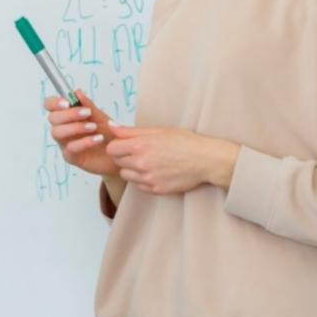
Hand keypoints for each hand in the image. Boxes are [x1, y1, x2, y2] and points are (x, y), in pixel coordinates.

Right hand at [43, 89, 118, 177]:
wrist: (119, 152)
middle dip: (68, 114)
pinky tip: (97, 139)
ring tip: (93, 127)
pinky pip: (70, 148)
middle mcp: (63, 128)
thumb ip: (88, 105)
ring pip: (57, 133)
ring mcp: (65, 143)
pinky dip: (84, 142)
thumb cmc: (108, 133)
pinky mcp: (72, 157)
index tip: (67, 102)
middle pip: (52, 118)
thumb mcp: (100, 116)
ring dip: (75, 127)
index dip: (54, 103)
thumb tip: (77, 92)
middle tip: (87, 113)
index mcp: (67, 116)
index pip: (51, 106)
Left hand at [104, 126, 238, 196]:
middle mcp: (141, 163)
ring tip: (147, 162)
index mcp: (140, 146)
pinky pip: (138, 186)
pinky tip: (154, 171)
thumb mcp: (158, 130)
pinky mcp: (155, 190)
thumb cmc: (184, 142)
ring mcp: (148, 179)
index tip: (125, 144)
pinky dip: (142, 179)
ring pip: (125, 175)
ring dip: (131, 169)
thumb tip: (111, 126)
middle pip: (117, 162)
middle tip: (138, 152)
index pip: (111, 149)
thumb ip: (131, 130)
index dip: (117, 146)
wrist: (205, 160)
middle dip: (124, 156)